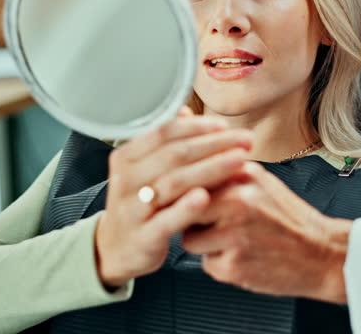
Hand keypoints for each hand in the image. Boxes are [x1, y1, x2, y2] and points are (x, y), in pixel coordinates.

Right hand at [95, 106, 252, 286]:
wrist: (115, 249)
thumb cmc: (140, 205)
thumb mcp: (147, 171)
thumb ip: (166, 143)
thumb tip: (185, 111)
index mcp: (127, 157)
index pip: (166, 132)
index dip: (198, 127)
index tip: (226, 126)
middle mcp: (127, 179)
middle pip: (175, 154)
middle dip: (214, 145)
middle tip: (246, 140)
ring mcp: (132, 208)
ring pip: (174, 182)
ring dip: (210, 169)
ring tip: (240, 161)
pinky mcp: (142, 237)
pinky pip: (165, 220)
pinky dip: (186, 207)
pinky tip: (207, 197)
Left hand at [181, 161, 352, 303]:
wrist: (323, 254)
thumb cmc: (290, 219)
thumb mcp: (262, 182)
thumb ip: (226, 171)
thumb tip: (191, 163)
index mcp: (243, 175)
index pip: (192, 176)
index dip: (187, 192)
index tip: (187, 198)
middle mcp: (238, 201)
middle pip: (185, 207)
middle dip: (192, 218)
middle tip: (212, 223)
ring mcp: (235, 234)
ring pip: (190, 240)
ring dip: (205, 245)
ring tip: (232, 242)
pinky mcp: (235, 265)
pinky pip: (206, 265)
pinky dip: (220, 266)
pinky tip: (244, 258)